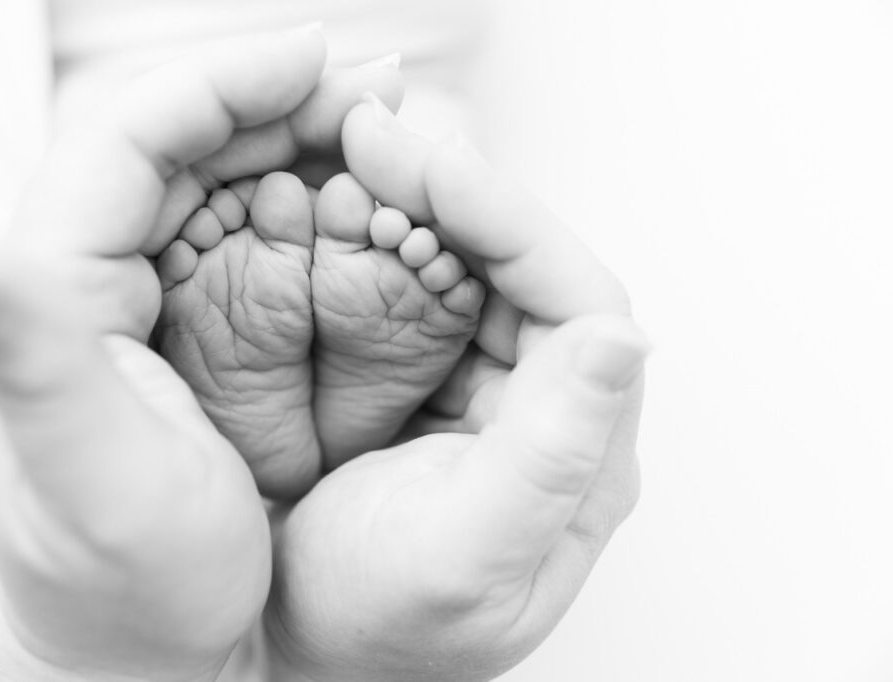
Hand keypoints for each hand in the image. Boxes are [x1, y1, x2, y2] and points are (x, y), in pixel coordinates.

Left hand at [0, 28, 402, 681]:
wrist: (151, 649)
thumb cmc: (121, 579)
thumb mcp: (79, 472)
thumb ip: (22, 355)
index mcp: (52, 289)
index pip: (127, 136)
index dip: (221, 81)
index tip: (319, 59)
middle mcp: (94, 277)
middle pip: (186, 142)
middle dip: (284, 104)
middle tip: (379, 92)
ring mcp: (152, 299)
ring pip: (229, 181)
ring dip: (308, 146)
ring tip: (388, 137)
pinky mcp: (200, 330)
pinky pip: (259, 239)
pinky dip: (317, 206)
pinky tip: (368, 205)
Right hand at [264, 98, 648, 681]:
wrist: (287, 650)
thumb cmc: (379, 626)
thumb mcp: (466, 557)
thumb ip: (551, 455)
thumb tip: (620, 336)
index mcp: (578, 452)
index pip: (573, 298)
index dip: (508, 218)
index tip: (428, 163)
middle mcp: (541, 409)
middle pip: (520, 266)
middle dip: (452, 193)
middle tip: (372, 138)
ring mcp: (477, 389)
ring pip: (465, 266)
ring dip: (413, 206)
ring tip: (352, 160)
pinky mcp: (419, 382)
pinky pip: (411, 288)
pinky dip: (378, 242)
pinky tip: (338, 212)